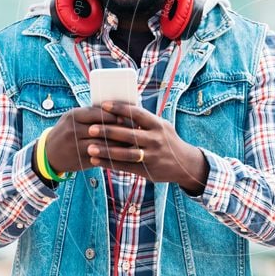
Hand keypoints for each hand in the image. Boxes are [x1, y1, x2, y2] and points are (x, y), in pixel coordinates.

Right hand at [43, 106, 127, 173]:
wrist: (48, 154)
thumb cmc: (67, 131)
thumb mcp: (74, 119)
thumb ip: (92, 114)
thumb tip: (119, 110)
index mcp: (73, 116)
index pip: (97, 113)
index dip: (114, 115)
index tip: (129, 116)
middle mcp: (73, 130)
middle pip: (102, 129)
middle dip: (121, 130)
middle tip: (136, 130)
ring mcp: (76, 146)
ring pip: (104, 145)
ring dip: (120, 145)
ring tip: (134, 143)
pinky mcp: (80, 160)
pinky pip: (101, 158)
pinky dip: (114, 156)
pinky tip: (125, 155)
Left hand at [84, 101, 208, 195]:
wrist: (185, 164)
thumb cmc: (167, 140)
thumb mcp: (161, 126)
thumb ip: (144, 120)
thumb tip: (119, 108)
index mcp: (158, 125)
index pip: (137, 113)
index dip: (119, 109)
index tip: (103, 105)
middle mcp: (156, 139)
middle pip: (128, 134)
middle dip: (108, 131)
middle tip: (90, 128)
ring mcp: (151, 156)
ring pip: (125, 153)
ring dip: (106, 151)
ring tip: (89, 148)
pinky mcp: (147, 170)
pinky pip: (125, 167)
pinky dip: (109, 163)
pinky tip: (96, 160)